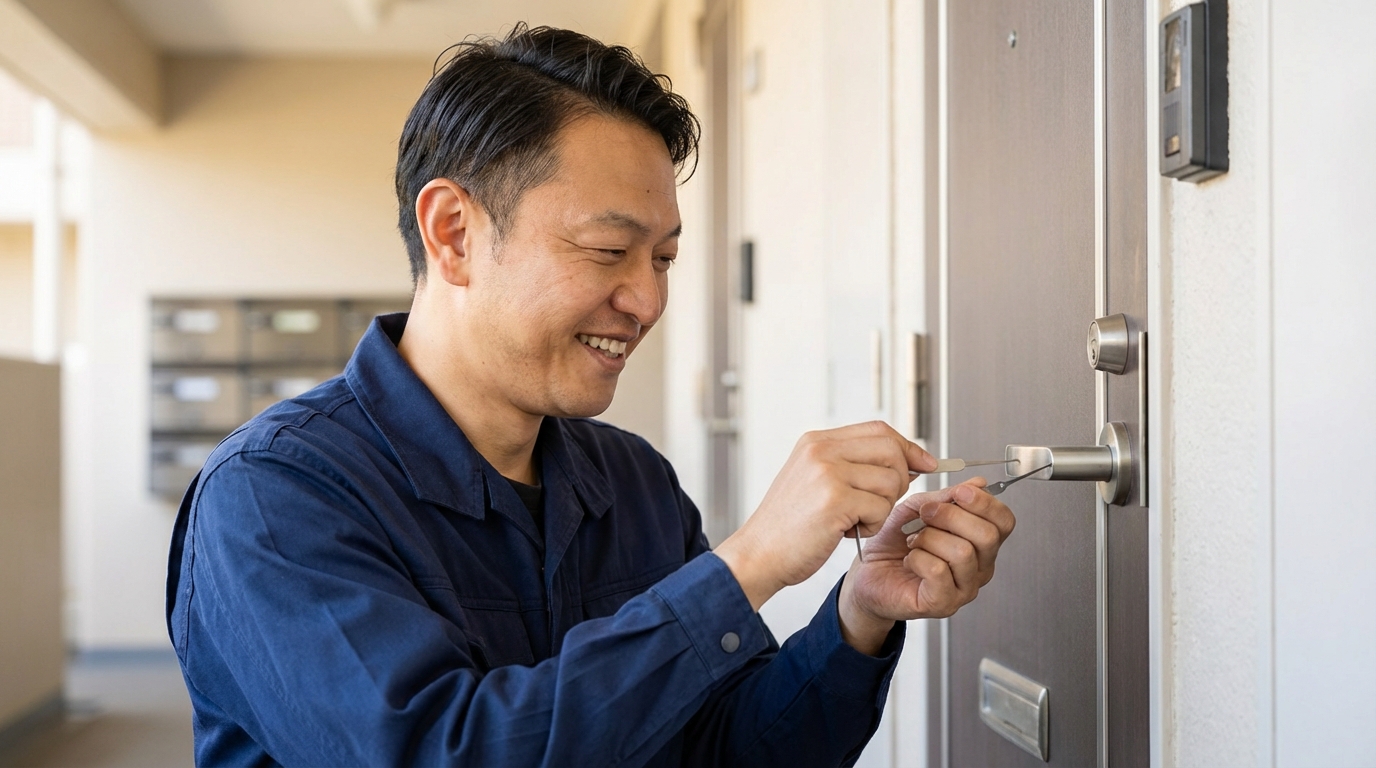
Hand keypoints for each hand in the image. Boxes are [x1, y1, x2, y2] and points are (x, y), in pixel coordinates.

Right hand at [714, 422, 936, 609]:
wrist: (758, 555)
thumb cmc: (789, 527)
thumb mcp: (815, 482)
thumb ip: (852, 465)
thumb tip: (909, 461)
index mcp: (816, 442)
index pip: (879, 430)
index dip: (907, 446)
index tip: (926, 463)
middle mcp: (821, 450)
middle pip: (891, 449)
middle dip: (900, 479)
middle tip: (881, 503)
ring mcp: (827, 472)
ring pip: (890, 481)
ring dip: (883, 508)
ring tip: (856, 521)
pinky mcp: (834, 499)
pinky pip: (881, 508)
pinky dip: (873, 525)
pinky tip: (849, 531)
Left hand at [837, 479, 1015, 653]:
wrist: (868, 573)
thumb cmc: (894, 543)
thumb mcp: (919, 508)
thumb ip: (947, 497)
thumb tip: (979, 484)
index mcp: (980, 543)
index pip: (1004, 522)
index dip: (985, 503)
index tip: (959, 492)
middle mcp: (979, 567)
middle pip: (988, 535)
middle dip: (951, 516)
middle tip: (925, 514)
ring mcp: (964, 588)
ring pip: (962, 552)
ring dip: (929, 538)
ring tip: (914, 542)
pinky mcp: (943, 603)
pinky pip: (938, 570)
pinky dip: (917, 558)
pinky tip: (910, 560)